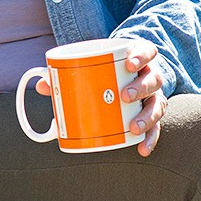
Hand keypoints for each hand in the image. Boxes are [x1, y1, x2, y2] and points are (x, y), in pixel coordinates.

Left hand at [35, 42, 166, 154]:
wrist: (131, 77)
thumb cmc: (109, 71)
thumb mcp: (95, 67)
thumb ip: (69, 74)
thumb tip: (42, 85)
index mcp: (139, 58)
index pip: (147, 51)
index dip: (141, 56)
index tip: (129, 65)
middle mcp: (150, 76)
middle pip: (153, 79)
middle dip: (141, 88)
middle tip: (124, 96)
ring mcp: (154, 96)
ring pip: (158, 104)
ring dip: (148, 116)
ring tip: (134, 127)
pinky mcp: (152, 114)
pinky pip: (156, 127)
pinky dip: (150, 139)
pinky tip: (142, 149)